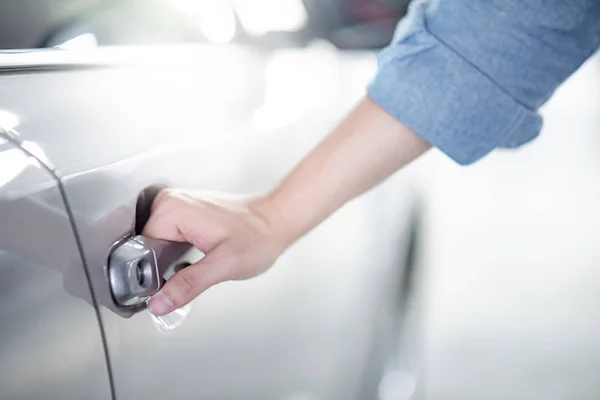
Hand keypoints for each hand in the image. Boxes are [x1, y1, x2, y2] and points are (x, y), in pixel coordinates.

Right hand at [143, 190, 285, 315]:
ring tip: (195, 265)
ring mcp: (177, 205)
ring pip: (156, 245)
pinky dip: (175, 254)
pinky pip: (167, 238)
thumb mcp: (223, 266)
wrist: (276, 221)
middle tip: (189, 275)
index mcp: (172, 210)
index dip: (149, 274)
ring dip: (169, 262)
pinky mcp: (184, 212)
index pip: (139, 250)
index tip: (164, 289)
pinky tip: (193, 260)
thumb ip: (188, 285)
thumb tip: (158, 302)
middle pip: (146, 248)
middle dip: (160, 269)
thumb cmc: (258, 237)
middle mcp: (171, 202)